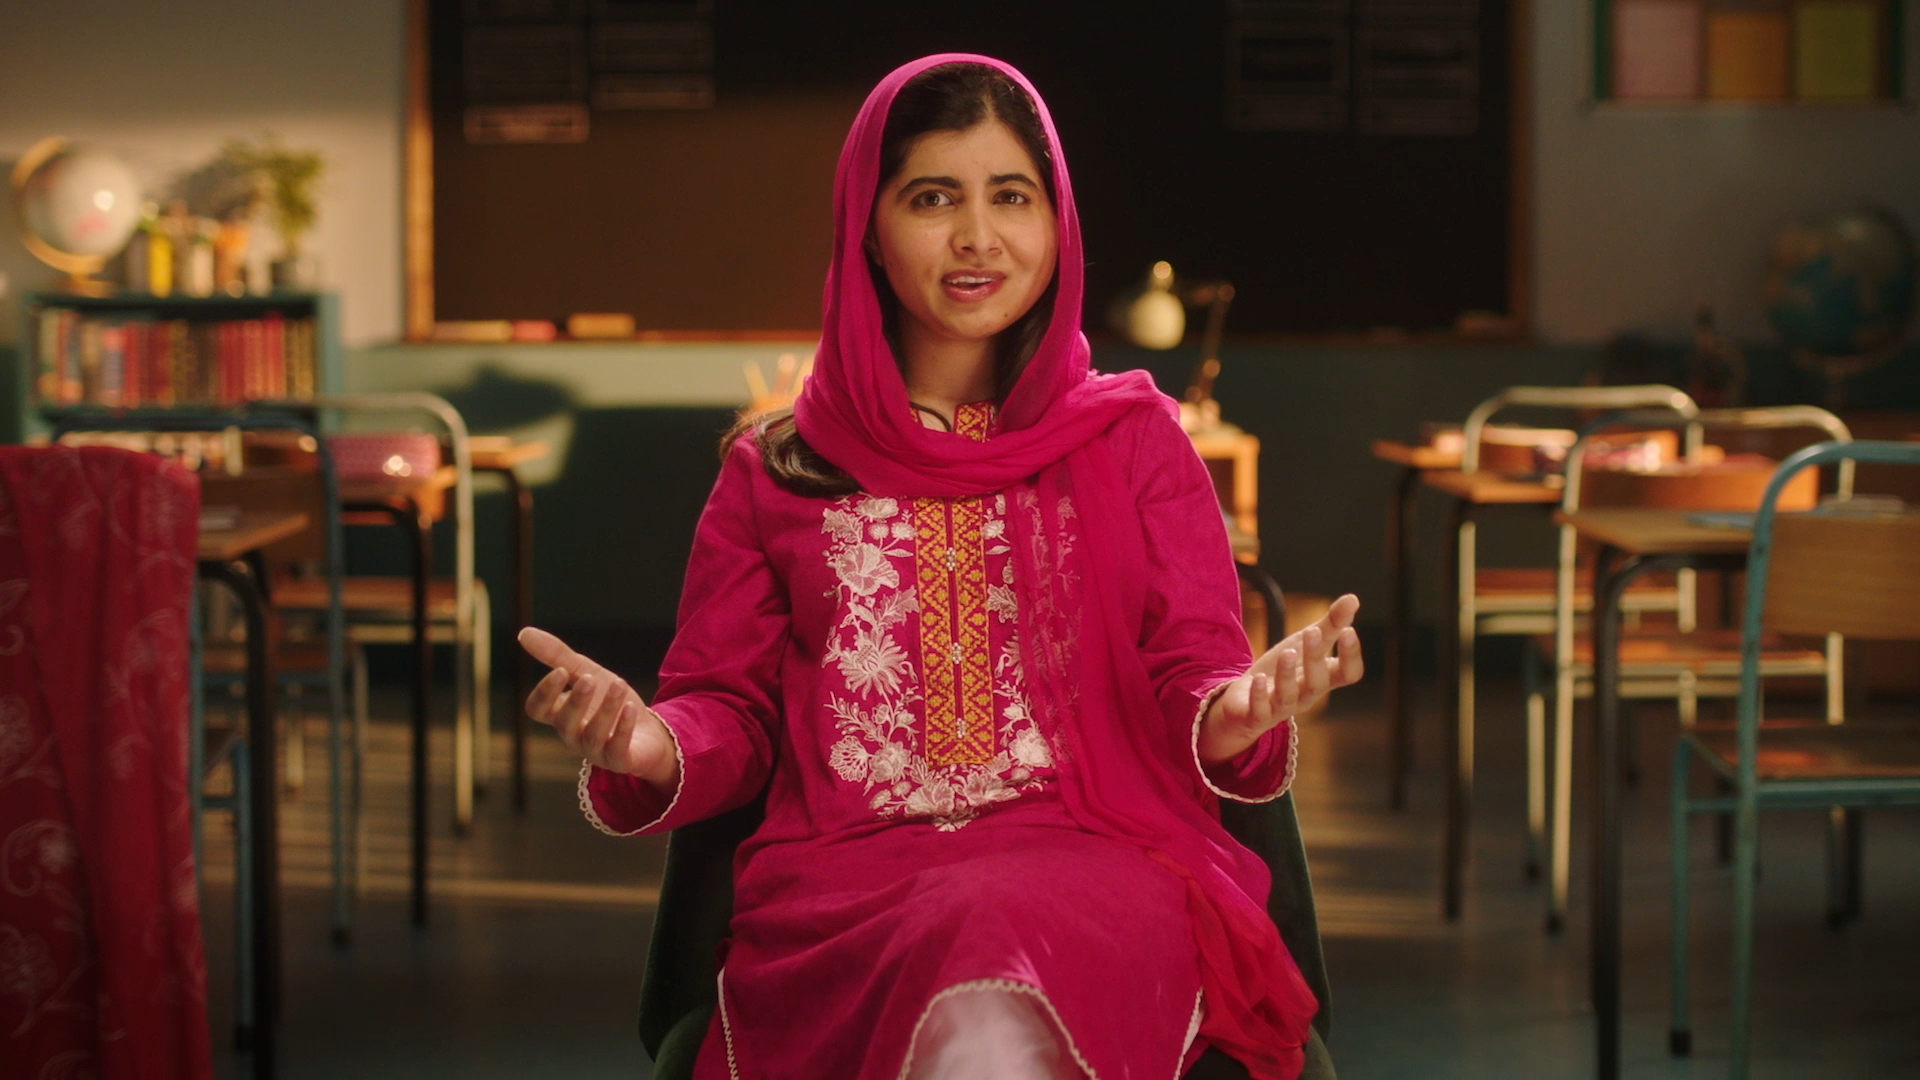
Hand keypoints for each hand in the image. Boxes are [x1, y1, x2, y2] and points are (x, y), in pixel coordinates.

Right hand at [518, 626, 680, 789]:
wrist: (649, 732)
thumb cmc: (609, 700)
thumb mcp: (586, 672)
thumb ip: (556, 656)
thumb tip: (523, 633)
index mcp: (560, 714)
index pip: (537, 709)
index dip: (545, 693)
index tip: (561, 671)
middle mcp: (573, 736)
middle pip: (564, 723)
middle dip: (576, 700)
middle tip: (589, 678)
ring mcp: (595, 751)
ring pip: (593, 735)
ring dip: (606, 708)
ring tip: (619, 684)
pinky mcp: (620, 761)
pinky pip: (617, 749)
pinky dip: (623, 728)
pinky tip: (630, 709)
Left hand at [1197, 593, 1363, 767]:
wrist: (1246, 699)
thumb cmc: (1284, 670)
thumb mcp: (1305, 643)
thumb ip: (1329, 624)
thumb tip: (1353, 598)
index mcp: (1323, 678)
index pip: (1348, 674)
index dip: (1351, 656)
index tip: (1348, 630)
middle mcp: (1305, 695)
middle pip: (1317, 683)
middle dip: (1315, 658)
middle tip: (1311, 632)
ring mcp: (1281, 707)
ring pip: (1289, 697)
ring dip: (1287, 676)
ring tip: (1287, 652)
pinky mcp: (1256, 714)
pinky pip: (1260, 711)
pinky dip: (1260, 696)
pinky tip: (1259, 678)